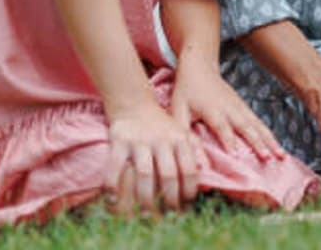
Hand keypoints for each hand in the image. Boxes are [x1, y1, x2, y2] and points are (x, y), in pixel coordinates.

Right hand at [104, 100, 200, 214]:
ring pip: (145, 174)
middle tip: (168, 216)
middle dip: (169, 199)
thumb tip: (208, 171)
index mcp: (179, 139)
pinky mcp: (119, 141)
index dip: (189, 189)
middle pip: (168, 174)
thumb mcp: (182, 132)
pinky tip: (112, 200)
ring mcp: (140, 141)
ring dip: (145, 198)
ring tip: (145, 214)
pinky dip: (112, 184)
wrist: (134, 103)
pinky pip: (115, 166)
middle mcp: (161, 140)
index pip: (189, 168)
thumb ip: (195, 150)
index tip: (186, 205)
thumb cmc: (161, 124)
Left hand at [171, 60, 285, 162]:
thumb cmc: (186, 90)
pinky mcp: (244, 107)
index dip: (228, 140)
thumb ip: (184, 132)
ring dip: (270, 140)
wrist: (200, 67)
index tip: (237, 155)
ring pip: (257, 125)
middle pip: (246, 127)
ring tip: (281, 155)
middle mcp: (230, 108)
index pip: (221, 127)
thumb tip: (188, 153)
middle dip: (258, 143)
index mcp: (212, 110)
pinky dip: (270, 135)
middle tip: (267, 158)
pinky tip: (277, 147)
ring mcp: (240, 107)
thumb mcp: (177, 110)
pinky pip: (259, 122)